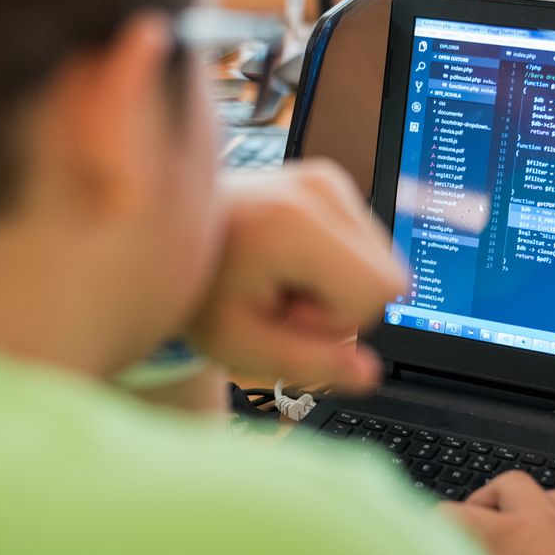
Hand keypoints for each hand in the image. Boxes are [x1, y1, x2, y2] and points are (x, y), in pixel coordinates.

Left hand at [188, 160, 406, 387]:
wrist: (167, 238)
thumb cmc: (198, 292)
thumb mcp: (241, 345)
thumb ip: (309, 364)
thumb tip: (368, 374)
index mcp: (297, 223)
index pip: (380, 291)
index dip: (337, 321)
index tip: (284, 310)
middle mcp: (321, 189)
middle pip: (387, 277)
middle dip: (340, 305)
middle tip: (279, 297)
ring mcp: (327, 180)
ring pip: (379, 263)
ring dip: (336, 286)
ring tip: (278, 278)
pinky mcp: (329, 182)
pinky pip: (365, 247)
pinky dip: (333, 265)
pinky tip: (286, 262)